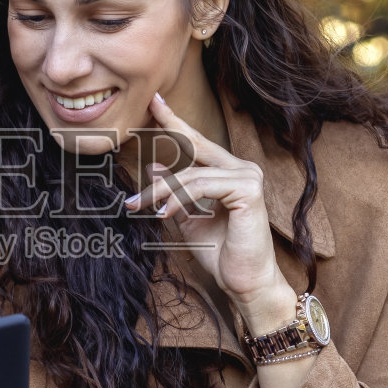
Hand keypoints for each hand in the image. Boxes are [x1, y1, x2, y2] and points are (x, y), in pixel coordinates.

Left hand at [124, 93, 291, 325]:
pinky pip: (202, 186)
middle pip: (197, 147)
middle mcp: (243, 169)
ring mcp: (248, 177)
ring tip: (139, 205)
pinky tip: (164, 213)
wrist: (245, 284)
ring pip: (192, 173)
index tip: (155, 103)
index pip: (200, 144)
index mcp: (231, 174)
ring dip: (161, 190)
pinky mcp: (248, 190)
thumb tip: (155, 166)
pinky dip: (179, 199)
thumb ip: (176, 193)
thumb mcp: (189, 219)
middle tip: (147, 110)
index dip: (177, 122)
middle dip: (170, 127)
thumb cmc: (222, 255)